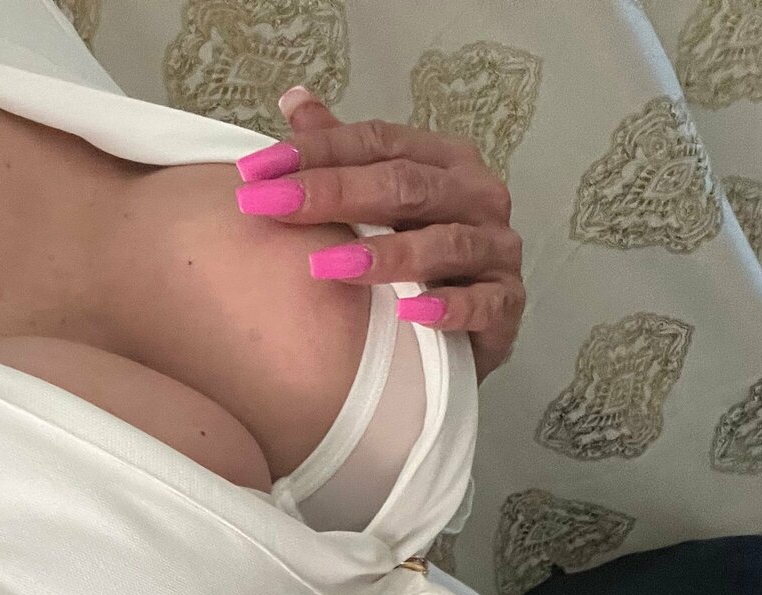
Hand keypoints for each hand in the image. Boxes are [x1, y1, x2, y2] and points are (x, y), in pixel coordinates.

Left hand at [233, 86, 526, 380]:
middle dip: (334, 193)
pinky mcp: (508, 303)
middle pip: (405, 185)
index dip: (316, 152)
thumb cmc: (416, 251)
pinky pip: (482, 303)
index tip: (254, 171)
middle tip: (272, 205)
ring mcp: (497, 249)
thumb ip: (342, 152)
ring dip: (386, 254)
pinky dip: (448, 308)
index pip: (377, 143)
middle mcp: (477, 195)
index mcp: (443, 160)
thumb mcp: (378, 199)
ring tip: (328, 265)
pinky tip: (409, 313)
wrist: (466, 326)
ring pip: (444, 243)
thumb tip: (294, 100)